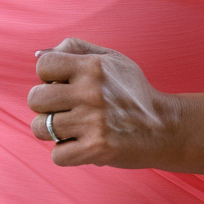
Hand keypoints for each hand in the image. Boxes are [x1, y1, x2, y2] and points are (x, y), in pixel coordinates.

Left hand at [27, 38, 182, 168]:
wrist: (168, 128)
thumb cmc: (133, 91)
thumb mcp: (111, 59)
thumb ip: (74, 48)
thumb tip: (37, 54)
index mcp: (93, 66)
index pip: (42, 66)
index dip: (48, 76)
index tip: (64, 85)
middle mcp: (91, 92)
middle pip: (35, 99)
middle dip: (46, 105)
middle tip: (67, 109)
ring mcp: (93, 122)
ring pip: (40, 128)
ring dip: (52, 131)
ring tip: (72, 128)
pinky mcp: (97, 149)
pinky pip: (56, 155)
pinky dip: (66, 154)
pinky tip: (82, 145)